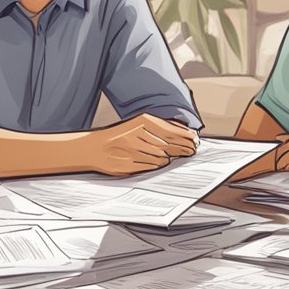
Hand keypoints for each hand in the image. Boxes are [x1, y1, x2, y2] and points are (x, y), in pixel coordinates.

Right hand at [84, 114, 199, 175]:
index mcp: (142, 121)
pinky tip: (159, 162)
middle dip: (183, 148)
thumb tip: (184, 132)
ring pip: (161, 157)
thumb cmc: (118, 136)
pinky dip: (157, 165)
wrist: (94, 147)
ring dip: (169, 158)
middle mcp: (137, 135)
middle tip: (191, 151)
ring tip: (173, 156)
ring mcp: (133, 151)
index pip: (171, 131)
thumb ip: (159, 126)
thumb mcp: (138, 124)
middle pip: (169, 145)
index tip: (195, 140)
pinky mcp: (128, 165)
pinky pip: (151, 167)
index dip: (185, 137)